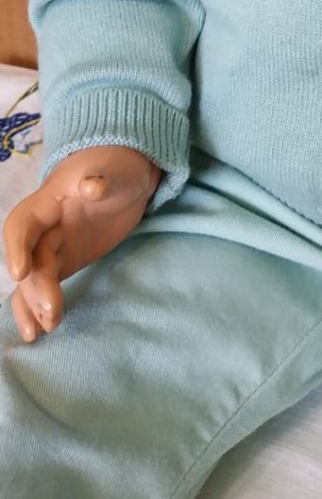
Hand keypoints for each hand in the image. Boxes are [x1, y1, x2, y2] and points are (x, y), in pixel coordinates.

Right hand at [2, 146, 161, 340]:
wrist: (127, 175)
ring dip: (34, 303)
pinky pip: (44, 285)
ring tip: (46, 329)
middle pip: (29, 259)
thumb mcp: (115, 169)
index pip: (21, 224)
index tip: (21, 273)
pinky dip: (37, 307)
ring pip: (33, 278)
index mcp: (48, 200)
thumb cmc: (118, 167)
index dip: (17, 248)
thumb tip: (92, 186)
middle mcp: (43, 226)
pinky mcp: (65, 261)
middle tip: (52, 311)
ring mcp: (53, 246)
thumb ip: (102, 179)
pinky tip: (38, 331)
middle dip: (35, 286)